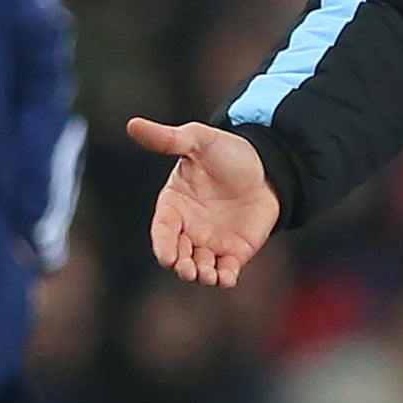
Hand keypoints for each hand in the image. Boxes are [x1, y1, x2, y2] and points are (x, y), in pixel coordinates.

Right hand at [127, 118, 279, 287]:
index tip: (168, 256)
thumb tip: (133, 123)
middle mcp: (189, 229)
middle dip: (181, 265)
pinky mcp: (235, 251)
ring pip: (200, 267)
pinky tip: (227, 279)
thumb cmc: (229, 153)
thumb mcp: (199, 141)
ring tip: (207, 275)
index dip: (163, 245)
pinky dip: (224, 279)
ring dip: (201, 275)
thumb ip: (168, 139)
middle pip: (178, 255)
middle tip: (188, 269)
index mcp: (174, 206)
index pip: (162, 231)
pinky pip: (226, 270)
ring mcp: (211, 242)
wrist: (269, 165)